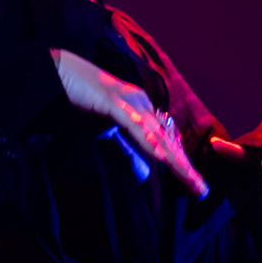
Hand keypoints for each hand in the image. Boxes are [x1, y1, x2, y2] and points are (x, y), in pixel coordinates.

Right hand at [52, 48, 208, 197]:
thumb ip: (126, 152)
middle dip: (185, 167)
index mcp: (142, 110)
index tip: (194, 186)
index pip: (166, 141)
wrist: (60, 72)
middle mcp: (141, 105)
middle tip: (201, 191)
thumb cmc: (83, 101)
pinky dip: (148, 142)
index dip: (180, 163)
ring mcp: (129, 103)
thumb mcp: (107, 132)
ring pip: (157, 136)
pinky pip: (134, 126)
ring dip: (174, 160)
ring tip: (190, 180)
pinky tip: (161, 157)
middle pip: (168, 141)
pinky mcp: (113, 103)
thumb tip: (145, 175)